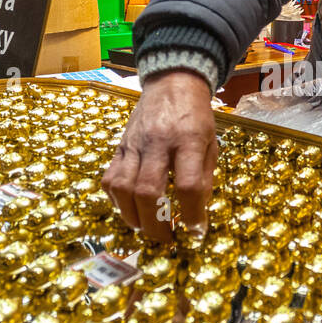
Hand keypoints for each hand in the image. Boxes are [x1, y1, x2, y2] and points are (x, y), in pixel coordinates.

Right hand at [101, 70, 217, 241]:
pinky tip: (130, 209)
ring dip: (133, 217)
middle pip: (148, 191)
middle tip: (166, 239)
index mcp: (189, 140)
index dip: (192, 214)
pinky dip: (117, 201)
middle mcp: (158, 142)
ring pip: (123, 188)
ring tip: (146, 228)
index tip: (195, 233)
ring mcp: (134, 144)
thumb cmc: (196, 116)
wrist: (172, 83)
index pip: (188, 184)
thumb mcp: (211, 142)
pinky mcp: (119, 147)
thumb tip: (197, 215)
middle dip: (156, 224)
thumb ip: (204, 177)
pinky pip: (109, 179)